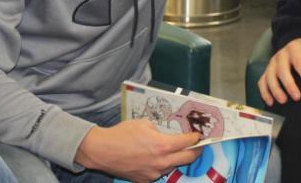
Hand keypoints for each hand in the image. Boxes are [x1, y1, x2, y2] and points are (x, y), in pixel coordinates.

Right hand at [75, 119, 201, 181]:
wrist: (102, 151)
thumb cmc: (121, 134)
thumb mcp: (144, 123)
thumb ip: (160, 129)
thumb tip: (168, 133)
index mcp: (163, 145)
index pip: (189, 142)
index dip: (196, 138)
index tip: (198, 136)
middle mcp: (162, 162)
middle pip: (189, 158)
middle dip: (195, 151)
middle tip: (196, 145)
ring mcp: (154, 173)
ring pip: (174, 166)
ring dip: (176, 158)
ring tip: (171, 150)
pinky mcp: (145, 180)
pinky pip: (159, 173)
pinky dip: (161, 165)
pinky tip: (153, 158)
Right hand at [257, 38, 300, 105]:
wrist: (297, 47)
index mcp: (294, 48)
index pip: (299, 62)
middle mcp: (281, 55)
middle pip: (282, 70)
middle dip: (289, 85)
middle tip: (297, 97)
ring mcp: (272, 63)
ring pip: (269, 76)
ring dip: (275, 90)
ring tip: (284, 101)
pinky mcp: (267, 72)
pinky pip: (261, 82)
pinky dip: (264, 92)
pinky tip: (271, 103)